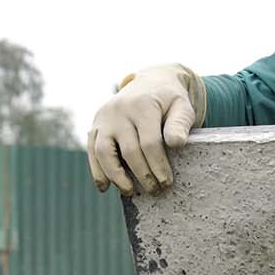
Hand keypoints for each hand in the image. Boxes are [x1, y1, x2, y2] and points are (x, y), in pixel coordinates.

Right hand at [87, 64, 205, 194]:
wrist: (151, 83)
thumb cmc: (169, 100)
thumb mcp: (182, 107)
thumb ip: (180, 124)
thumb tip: (176, 144)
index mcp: (142, 105)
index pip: (149, 142)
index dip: (158, 165)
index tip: (167, 182)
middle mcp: (119, 110)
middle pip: (128, 150)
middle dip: (142, 174)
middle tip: (155, 189)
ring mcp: (104, 118)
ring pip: (103, 152)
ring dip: (116, 176)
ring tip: (130, 191)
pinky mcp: (95, 126)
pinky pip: (92, 151)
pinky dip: (97, 171)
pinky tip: (105, 187)